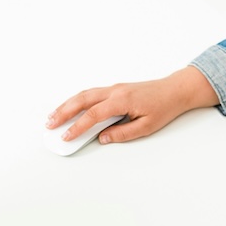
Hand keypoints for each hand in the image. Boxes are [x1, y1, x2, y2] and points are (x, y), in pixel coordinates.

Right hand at [47, 65, 219, 145]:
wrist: (175, 90)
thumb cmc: (164, 107)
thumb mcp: (147, 127)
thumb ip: (123, 133)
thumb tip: (102, 138)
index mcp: (122, 100)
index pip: (93, 114)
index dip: (78, 126)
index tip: (66, 136)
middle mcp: (115, 91)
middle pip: (82, 99)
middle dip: (63, 112)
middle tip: (49, 124)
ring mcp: (114, 88)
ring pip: (84, 94)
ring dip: (67, 104)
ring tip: (54, 116)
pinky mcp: (115, 88)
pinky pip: (92, 92)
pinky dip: (78, 100)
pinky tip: (70, 107)